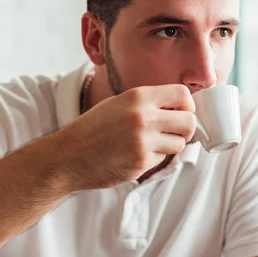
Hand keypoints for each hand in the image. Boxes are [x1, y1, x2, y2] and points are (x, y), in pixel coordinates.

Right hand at [44, 84, 195, 191]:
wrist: (68, 156)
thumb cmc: (93, 128)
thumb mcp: (119, 103)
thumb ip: (148, 103)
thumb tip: (182, 108)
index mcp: (138, 96)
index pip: (182, 94)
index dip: (187, 104)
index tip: (183, 112)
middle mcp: (144, 117)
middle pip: (189, 121)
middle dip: (186, 128)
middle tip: (176, 132)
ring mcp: (144, 141)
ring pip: (180, 143)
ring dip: (171, 145)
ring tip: (151, 144)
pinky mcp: (142, 162)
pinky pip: (162, 159)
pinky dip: (154, 158)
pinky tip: (134, 155)